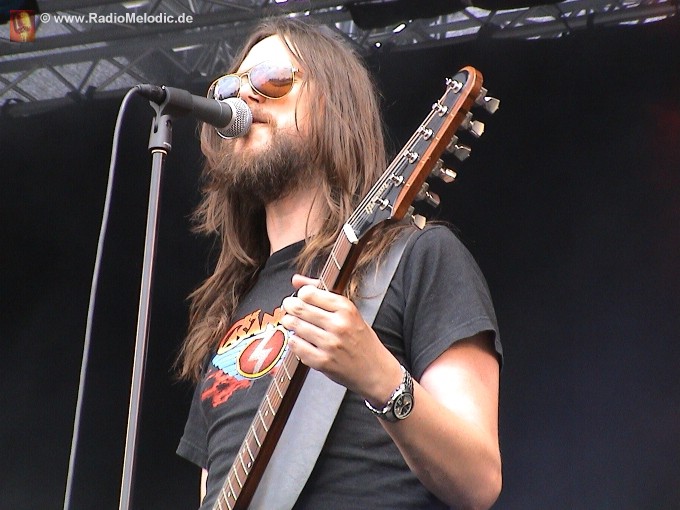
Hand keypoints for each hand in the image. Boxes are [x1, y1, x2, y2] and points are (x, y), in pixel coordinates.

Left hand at [280, 274, 401, 402]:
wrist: (375, 370)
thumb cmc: (361, 339)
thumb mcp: (349, 312)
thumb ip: (321, 293)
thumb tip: (296, 280)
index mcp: (346, 308)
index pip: (310, 293)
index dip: (301, 294)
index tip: (301, 297)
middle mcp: (338, 325)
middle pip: (299, 308)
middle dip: (289, 306)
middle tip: (288, 307)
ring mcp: (329, 344)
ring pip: (295, 326)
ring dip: (289, 322)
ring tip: (291, 322)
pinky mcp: (322, 361)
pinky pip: (296, 346)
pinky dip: (293, 340)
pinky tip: (298, 339)